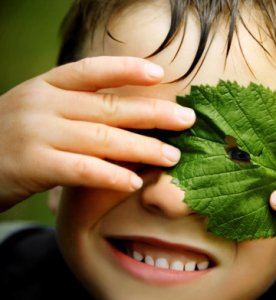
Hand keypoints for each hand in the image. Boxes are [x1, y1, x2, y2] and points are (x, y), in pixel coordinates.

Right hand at [0, 56, 194, 210]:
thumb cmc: (12, 137)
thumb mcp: (39, 109)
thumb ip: (76, 108)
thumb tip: (129, 116)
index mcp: (46, 84)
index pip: (92, 70)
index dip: (127, 69)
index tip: (160, 74)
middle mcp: (44, 103)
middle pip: (110, 106)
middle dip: (153, 113)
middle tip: (187, 119)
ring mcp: (37, 132)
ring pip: (103, 138)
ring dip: (143, 148)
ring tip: (173, 156)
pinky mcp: (33, 165)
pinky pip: (82, 170)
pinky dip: (111, 175)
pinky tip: (135, 182)